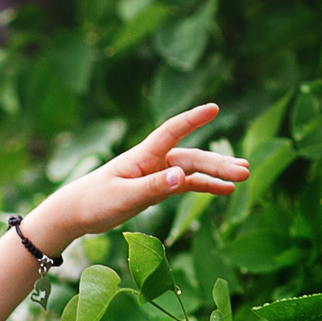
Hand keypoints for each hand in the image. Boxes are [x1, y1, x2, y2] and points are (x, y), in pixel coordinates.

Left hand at [20, 103, 250, 251]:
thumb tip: (182, 177)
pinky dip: (205, 186)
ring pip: (193, 169)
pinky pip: (186, 184)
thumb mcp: (124, 197)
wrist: (76, 212)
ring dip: (217, 172)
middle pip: (191, 157)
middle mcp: (153, 160)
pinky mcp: (157, 187)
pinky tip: (225, 190)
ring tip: (243, 175)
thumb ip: (153, 187)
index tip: (214, 108)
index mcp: (143, 155)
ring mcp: (157, 173)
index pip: (171, 131)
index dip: (192, 119)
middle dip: (218, 164)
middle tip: (245, 171)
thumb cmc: (95, 202)